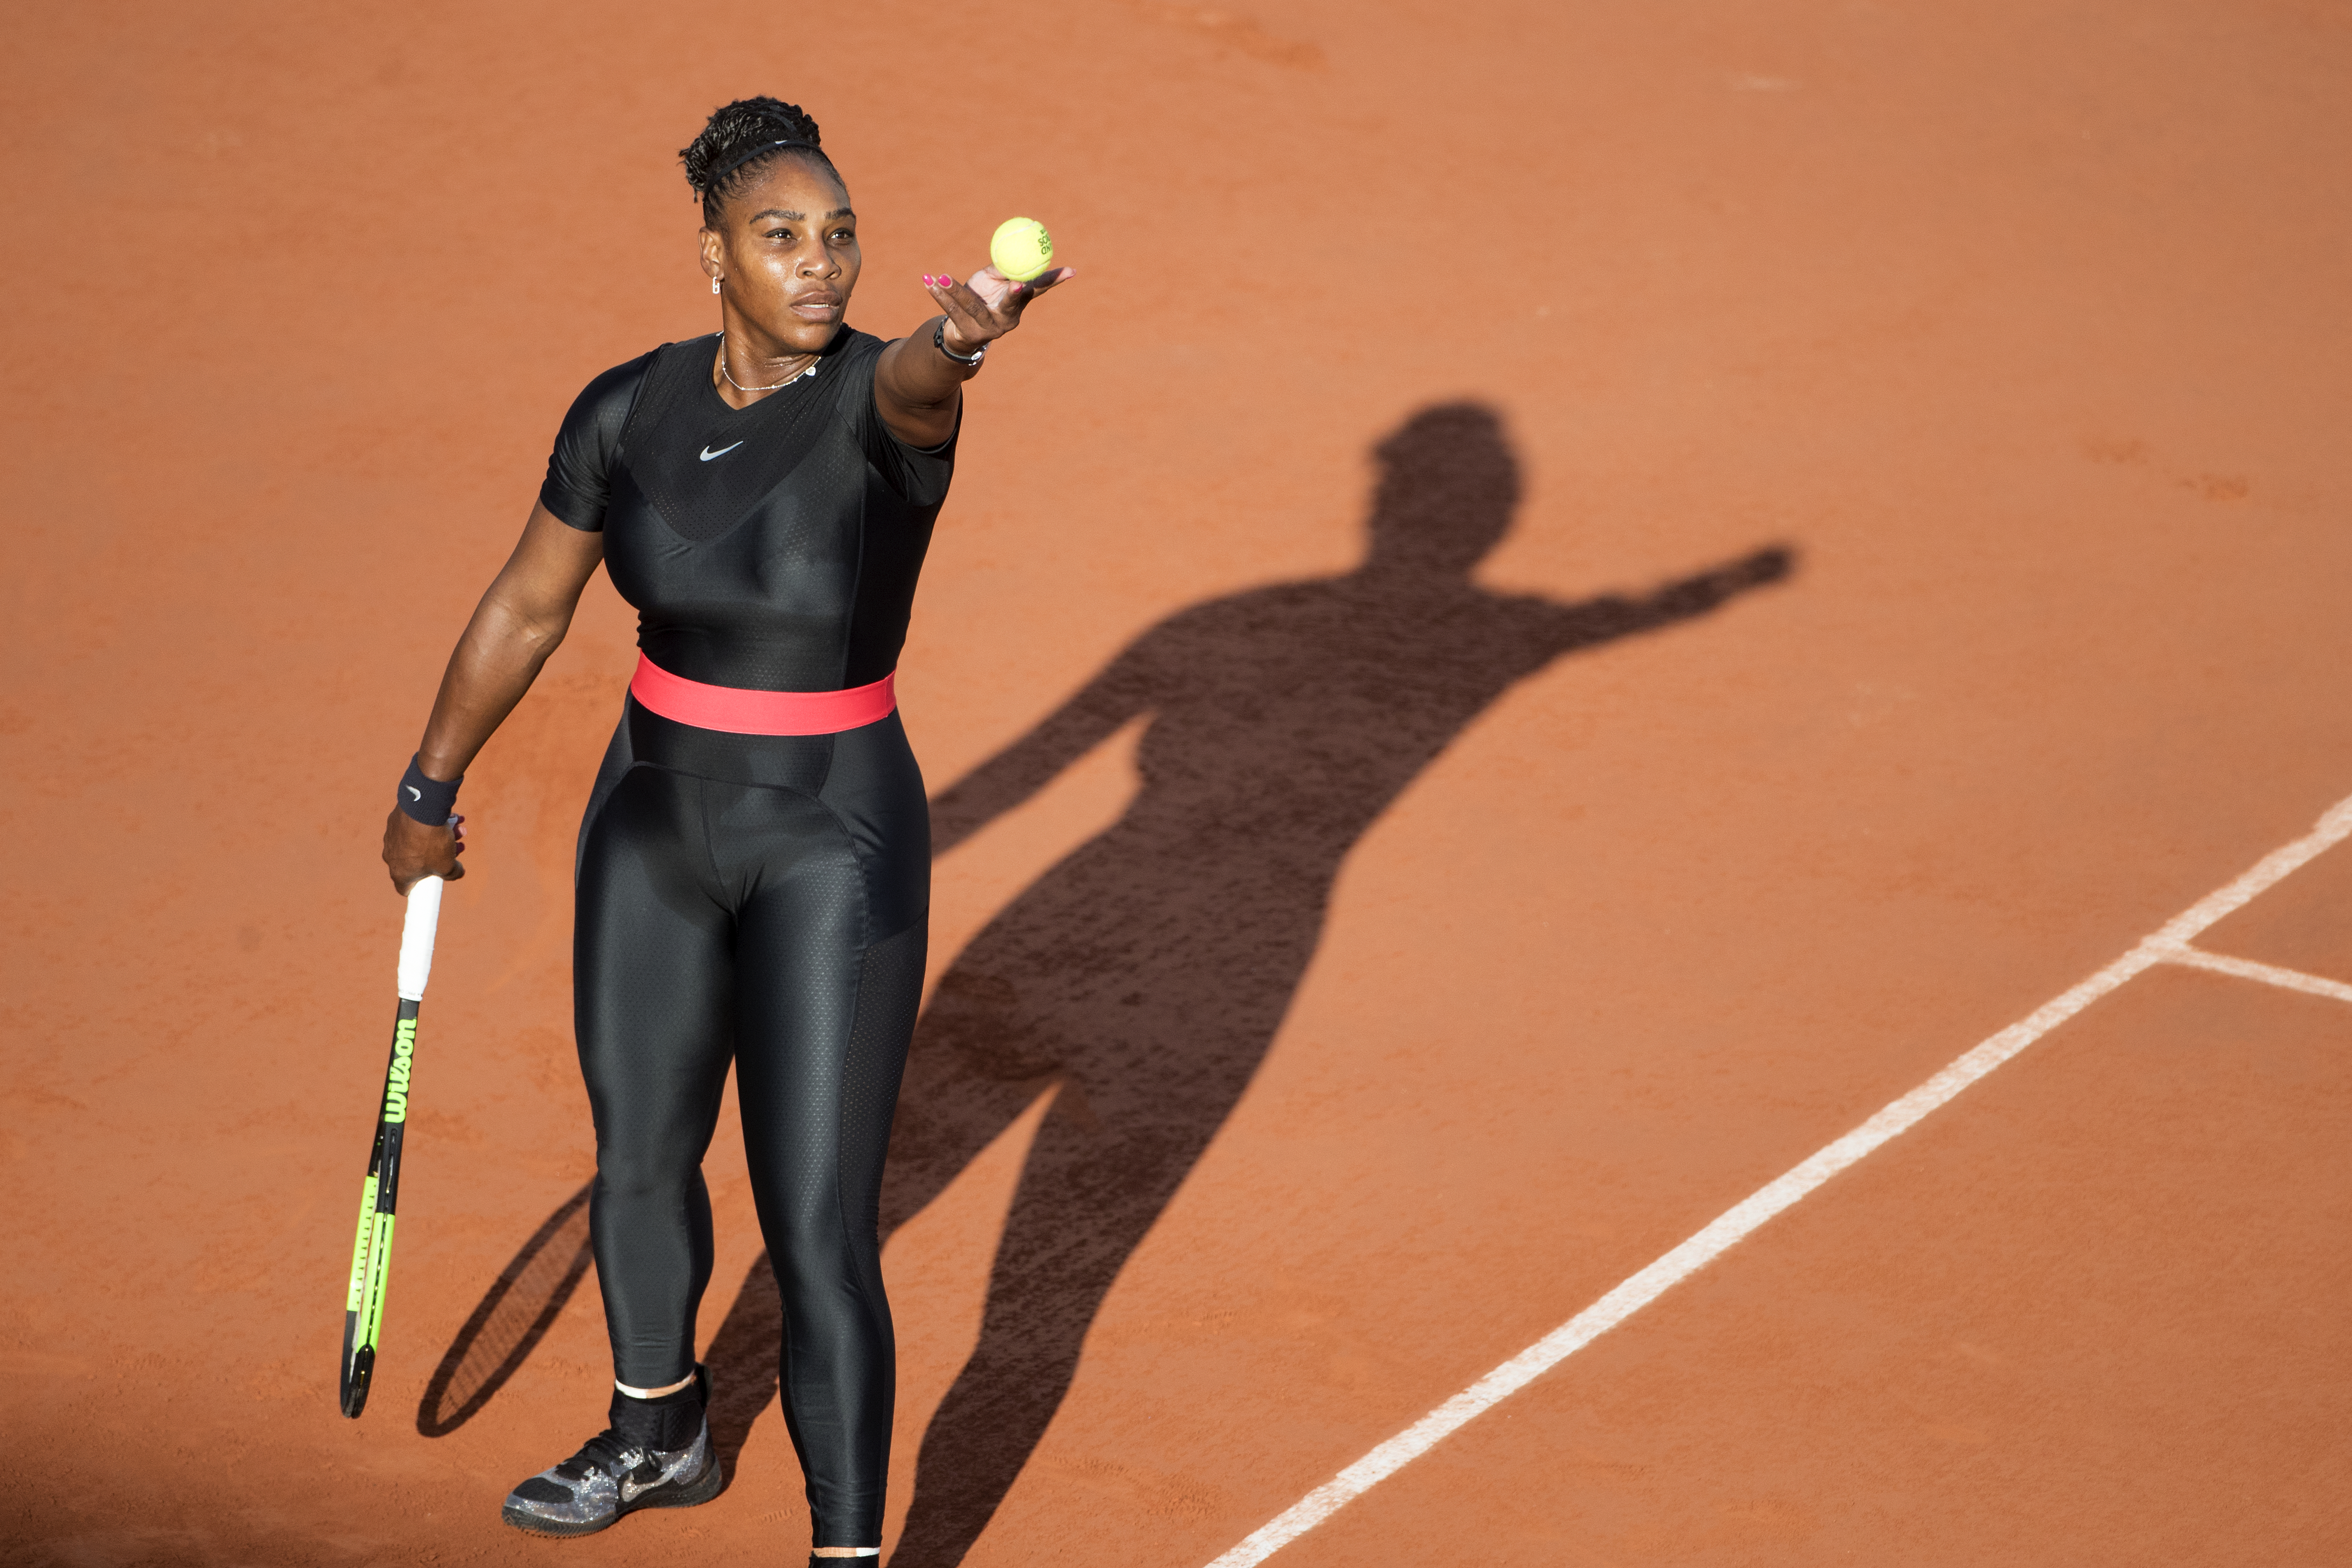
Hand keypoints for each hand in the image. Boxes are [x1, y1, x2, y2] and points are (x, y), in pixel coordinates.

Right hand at [382, 808, 464, 894]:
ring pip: (420, 841)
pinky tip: (449, 817)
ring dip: (442, 836)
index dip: (420, 889)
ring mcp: (392, 838)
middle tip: (458, 846)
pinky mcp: (395, 822)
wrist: (421, 811)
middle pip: (420, 861)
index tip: (433, 882)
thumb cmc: (432, 843)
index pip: (406, 889)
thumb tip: (457, 873)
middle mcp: (392, 857)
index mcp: (400, 873)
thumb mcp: (447, 864)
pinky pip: (415, 826)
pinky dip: (431, 824)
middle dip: (441, 854)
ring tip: (459, 829)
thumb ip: (452, 873)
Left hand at [922, 264, 1076, 354]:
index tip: (1070, 271)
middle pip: (1012, 304)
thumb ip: (1003, 269)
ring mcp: (988, 329)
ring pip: (972, 306)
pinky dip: (939, 293)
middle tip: (1017, 284)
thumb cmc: (981, 299)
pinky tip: (929, 280)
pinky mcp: (968, 334)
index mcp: (1018, 305)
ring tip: (942, 276)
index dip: (1054, 280)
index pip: (1039, 290)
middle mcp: (1008, 320)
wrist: (960, 332)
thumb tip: (1015, 246)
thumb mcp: (993, 282)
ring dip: (956, 290)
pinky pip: (952, 310)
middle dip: (1016, 295)